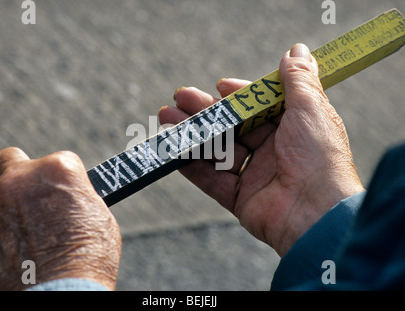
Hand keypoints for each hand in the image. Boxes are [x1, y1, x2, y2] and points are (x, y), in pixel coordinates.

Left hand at [0, 147, 120, 289]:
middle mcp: (19, 179)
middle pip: (8, 158)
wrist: (62, 296)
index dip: (57, 178)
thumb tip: (66, 194)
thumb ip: (76, 195)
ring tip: (6, 215)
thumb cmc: (89, 260)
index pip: (54, 158)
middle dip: (17, 173)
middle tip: (25, 193)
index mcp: (57, 170)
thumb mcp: (98, 216)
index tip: (57, 191)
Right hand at [159, 44, 363, 255]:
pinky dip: (191, 166)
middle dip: (205, 111)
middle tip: (179, 96)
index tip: (220, 85)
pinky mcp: (240, 200)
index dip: (240, 95)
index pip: (259, 107)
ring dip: (191, 134)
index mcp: (292, 129)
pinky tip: (173, 150)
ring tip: (165, 118)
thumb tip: (296, 50)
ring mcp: (255, 176)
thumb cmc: (319, 156)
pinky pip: (211, 180)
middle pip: (232, 127)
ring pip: (217, 151)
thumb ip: (299, 79)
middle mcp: (273, 152)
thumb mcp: (311, 108)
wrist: (317, 213)